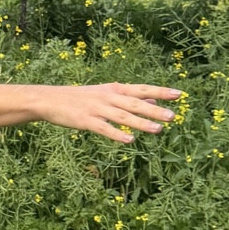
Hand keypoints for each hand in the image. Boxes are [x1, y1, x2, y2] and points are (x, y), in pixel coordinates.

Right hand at [35, 81, 180, 142]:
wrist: (49, 100)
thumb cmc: (80, 98)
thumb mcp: (105, 94)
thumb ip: (129, 97)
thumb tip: (152, 99)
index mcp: (114, 89)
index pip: (141, 89)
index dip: (160, 92)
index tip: (179, 94)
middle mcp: (108, 97)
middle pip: (135, 103)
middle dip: (154, 109)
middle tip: (174, 116)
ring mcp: (97, 109)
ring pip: (123, 116)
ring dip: (141, 123)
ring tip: (159, 129)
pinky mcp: (86, 121)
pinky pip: (104, 128)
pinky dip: (117, 134)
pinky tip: (129, 140)